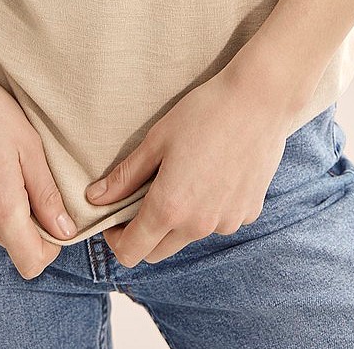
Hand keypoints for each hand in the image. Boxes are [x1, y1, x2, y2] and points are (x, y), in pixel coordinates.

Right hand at [0, 43, 78, 279]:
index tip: (53, 218)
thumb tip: (64, 231)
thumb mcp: (30, 146)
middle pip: (10, 241)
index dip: (49, 248)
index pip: (30, 263)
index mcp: (0, 207)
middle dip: (25, 219)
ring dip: (0, 205)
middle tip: (25, 174)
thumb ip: (48, 195)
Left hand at [86, 62, 310, 265]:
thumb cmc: (204, 113)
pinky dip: (209, 209)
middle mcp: (198, 225)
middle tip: (143, 197)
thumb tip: (94, 198)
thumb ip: (125, 176)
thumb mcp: (157, 140)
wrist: (259, 100)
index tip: (114, 218)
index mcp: (169, 208)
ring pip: (190, 236)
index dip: (115, 239)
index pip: (131, 252)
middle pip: (158, 251)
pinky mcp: (248, 213)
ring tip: (182, 177)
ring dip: (178, 221)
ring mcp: (227, 222)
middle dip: (143, 233)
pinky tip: (213, 174)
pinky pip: (219, 221)